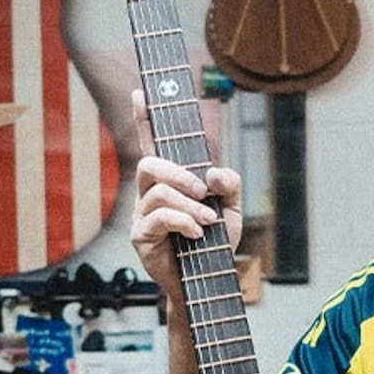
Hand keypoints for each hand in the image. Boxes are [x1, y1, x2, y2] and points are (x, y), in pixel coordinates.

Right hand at [129, 89, 242, 300]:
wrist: (209, 282)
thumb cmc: (215, 243)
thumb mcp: (232, 209)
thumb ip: (229, 185)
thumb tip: (213, 172)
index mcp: (170, 180)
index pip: (153, 142)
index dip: (145, 118)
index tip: (141, 92)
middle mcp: (150, 193)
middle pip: (150, 163)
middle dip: (179, 173)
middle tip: (203, 192)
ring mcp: (142, 214)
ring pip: (157, 191)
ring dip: (188, 204)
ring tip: (208, 221)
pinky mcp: (141, 237)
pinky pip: (158, 217)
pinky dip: (183, 222)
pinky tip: (198, 234)